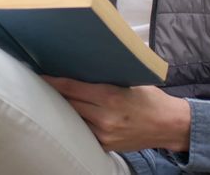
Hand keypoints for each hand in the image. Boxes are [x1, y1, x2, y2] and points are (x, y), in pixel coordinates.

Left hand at [41, 76, 190, 152]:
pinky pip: (83, 132)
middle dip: (55, 93)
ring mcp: (104, 134)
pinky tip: (68, 115)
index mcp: (110, 96)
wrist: (169, 126)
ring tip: (51, 98)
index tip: (40, 74)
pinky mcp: (105, 145)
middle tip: (41, 83)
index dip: (53, 80)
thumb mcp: (130, 81)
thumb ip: (106, 76)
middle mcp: (105, 117)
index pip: (72, 87)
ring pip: (73, 118)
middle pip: (69, 103)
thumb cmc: (150, 98)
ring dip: (62, 108)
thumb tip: (82, 64)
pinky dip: (76, 122)